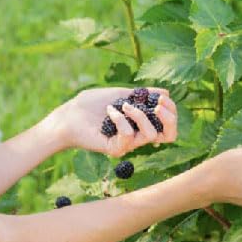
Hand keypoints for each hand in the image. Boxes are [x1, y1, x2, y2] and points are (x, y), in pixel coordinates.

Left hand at [49, 86, 176, 156]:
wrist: (69, 114)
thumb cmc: (91, 104)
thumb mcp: (121, 94)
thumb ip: (142, 95)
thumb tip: (165, 92)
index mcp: (140, 124)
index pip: (168, 126)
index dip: (172, 112)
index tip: (163, 97)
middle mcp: (137, 136)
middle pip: (169, 136)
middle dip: (169, 117)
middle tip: (157, 103)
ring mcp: (127, 144)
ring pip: (151, 134)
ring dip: (139, 114)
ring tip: (123, 105)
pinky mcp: (116, 149)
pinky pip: (129, 135)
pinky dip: (120, 119)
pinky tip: (109, 111)